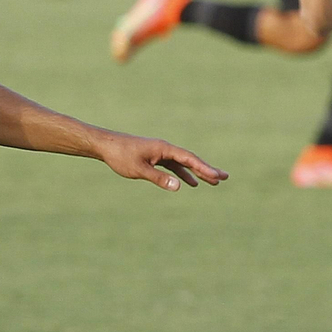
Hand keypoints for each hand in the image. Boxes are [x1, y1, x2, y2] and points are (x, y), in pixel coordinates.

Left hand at [95, 132, 227, 191]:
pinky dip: (183, 174)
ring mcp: (161, 153)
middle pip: (191, 159)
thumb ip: (159, 178)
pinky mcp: (155, 157)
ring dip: (197, 172)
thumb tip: (180, 186)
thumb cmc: (121, 156)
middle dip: (207, 169)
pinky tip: (190, 183)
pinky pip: (174, 166)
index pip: (188, 159)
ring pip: (183, 163)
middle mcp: (165, 149)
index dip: (204, 168)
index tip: (216, 176)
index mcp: (164, 148)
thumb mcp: (139, 170)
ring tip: (213, 182)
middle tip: (225, 177)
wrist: (106, 145)